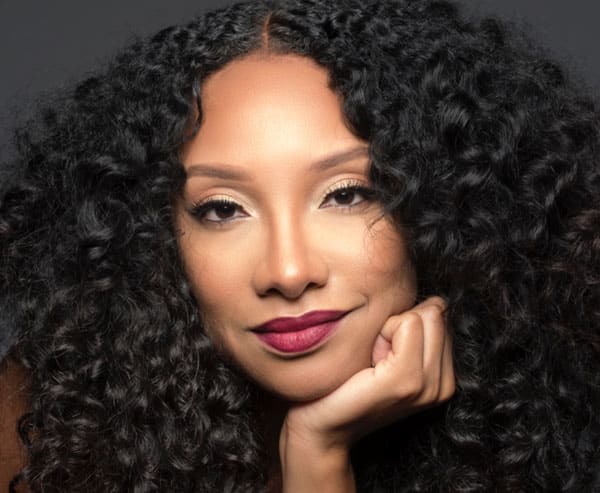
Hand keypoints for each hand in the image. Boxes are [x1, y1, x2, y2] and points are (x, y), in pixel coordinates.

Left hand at [280, 296, 454, 456]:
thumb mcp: (384, 354)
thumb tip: (430, 300)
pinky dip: (381, 333)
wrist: (319, 427)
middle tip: (374, 357)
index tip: (381, 353)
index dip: (404, 323)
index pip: (441, 315)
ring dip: (389, 329)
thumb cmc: (343, 384)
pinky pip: (407, 324)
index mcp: (442, 379)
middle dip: (400, 323)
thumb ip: (410, 330)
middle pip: (436, 312)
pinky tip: (367, 363)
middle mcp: (442, 386)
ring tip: (371, 362)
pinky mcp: (406, 380)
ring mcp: (427, 386)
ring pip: (424, 316)